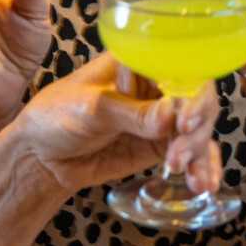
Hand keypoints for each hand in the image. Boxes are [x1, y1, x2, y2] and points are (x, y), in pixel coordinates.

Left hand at [0, 53, 222, 195]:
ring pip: (197, 127)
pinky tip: (204, 184)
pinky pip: (191, 152)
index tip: (186, 118)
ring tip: (187, 176)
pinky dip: (202, 167)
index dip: (191, 89)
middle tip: (179, 154)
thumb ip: (131, 113)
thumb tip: (170, 116)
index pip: (178, 65)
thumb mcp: (89, 109)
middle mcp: (154, 83)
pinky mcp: (160, 143)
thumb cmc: (54, 117)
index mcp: (137, 60)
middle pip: (195, 97)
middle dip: (195, 128)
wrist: (40, 158)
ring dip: (198, 152)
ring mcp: (160, 115)